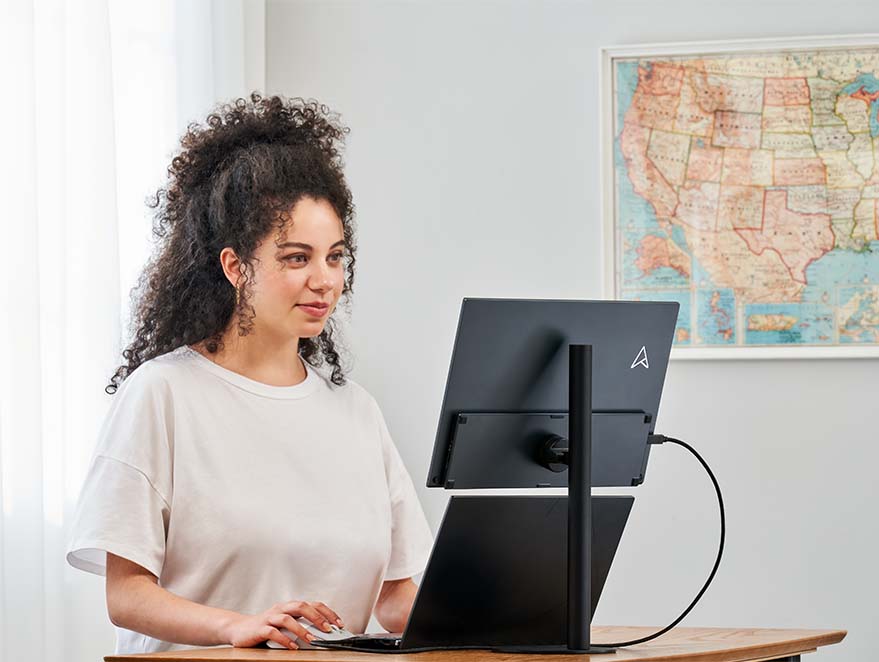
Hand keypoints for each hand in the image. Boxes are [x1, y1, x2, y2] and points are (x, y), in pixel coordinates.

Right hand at [221, 600, 344, 648]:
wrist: (238, 629)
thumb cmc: (265, 627)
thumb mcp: (285, 624)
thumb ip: (300, 624)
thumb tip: (324, 633)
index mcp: (289, 606)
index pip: (312, 604)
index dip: (327, 612)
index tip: (339, 624)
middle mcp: (281, 608)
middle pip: (301, 606)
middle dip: (317, 617)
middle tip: (328, 629)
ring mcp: (269, 618)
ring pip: (287, 618)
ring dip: (301, 629)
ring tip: (312, 640)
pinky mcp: (259, 628)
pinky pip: (273, 632)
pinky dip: (284, 640)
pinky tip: (292, 647)